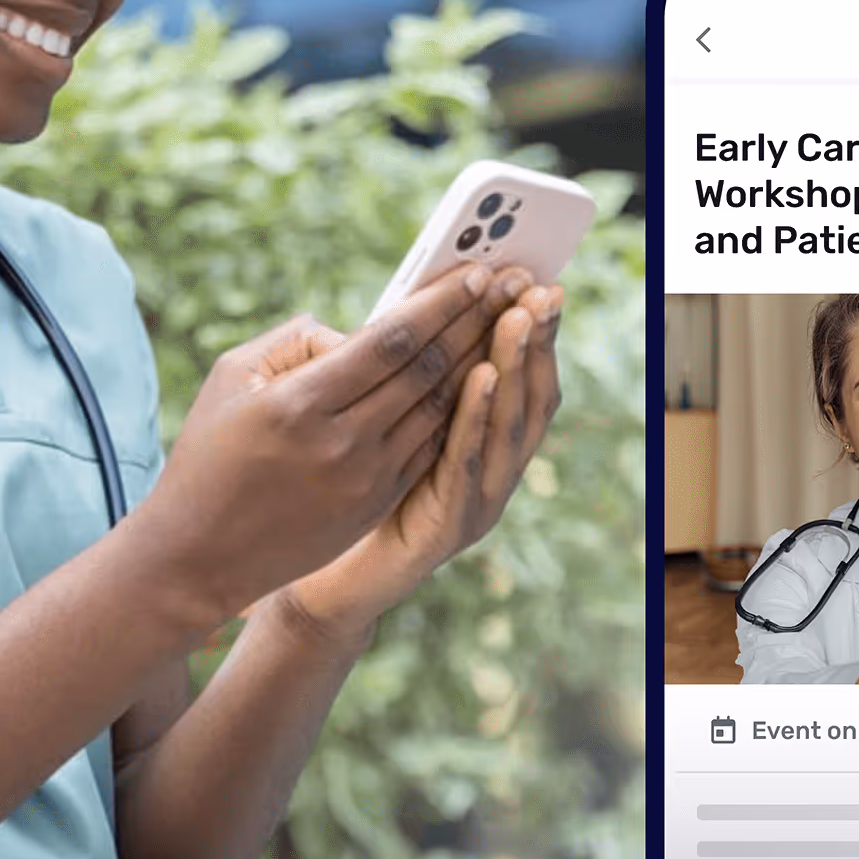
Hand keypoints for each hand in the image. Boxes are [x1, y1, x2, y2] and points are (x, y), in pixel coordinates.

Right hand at [128, 264, 522, 625]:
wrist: (199, 555)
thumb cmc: (208, 454)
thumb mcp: (233, 377)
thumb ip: (298, 340)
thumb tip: (361, 332)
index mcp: (301, 402)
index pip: (391, 340)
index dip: (440, 302)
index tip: (477, 272)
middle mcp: (342, 443)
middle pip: (428, 370)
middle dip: (475, 322)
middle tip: (511, 286)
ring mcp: (365, 480)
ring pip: (439, 410)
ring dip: (479, 363)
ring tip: (507, 326)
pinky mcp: (375, 506)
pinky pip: (430, 448)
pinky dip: (457, 411)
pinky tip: (478, 381)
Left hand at [289, 283, 565, 639]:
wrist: (319, 579)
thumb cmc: (344, 494)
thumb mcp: (381, 420)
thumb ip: (401, 376)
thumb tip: (406, 305)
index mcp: (483, 442)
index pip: (523, 377)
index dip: (534, 330)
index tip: (539, 279)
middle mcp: (493, 471)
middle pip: (529, 396)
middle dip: (535, 338)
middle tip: (537, 288)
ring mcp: (478, 502)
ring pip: (509, 427)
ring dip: (514, 367)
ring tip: (516, 317)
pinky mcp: (449, 527)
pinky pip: (467, 464)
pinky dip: (478, 417)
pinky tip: (479, 375)